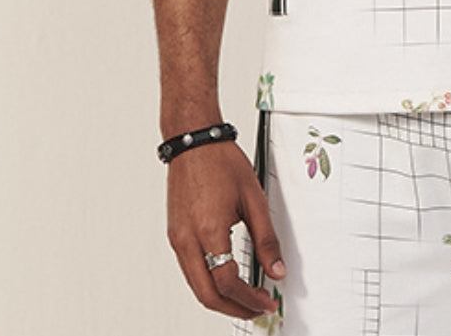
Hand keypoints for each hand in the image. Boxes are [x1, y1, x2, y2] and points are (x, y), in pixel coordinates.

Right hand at [166, 142, 285, 318]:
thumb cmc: (221, 162)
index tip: (266, 301)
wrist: (194, 142)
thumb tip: (276, 269)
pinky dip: (207, 283)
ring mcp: (178, 239)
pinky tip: (225, 280)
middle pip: (207, 295)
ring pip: (196, 287)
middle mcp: (188, 239)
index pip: (228, 282)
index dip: (249, 298)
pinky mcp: (174, 236)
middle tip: (256, 309)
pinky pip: (190, 271)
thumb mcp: (254, 198)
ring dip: (220, 299)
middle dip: (234, 308)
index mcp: (209, 229)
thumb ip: (266, 239)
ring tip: (244, 298)